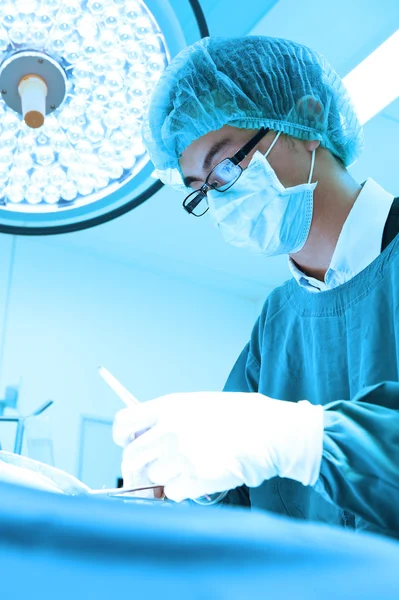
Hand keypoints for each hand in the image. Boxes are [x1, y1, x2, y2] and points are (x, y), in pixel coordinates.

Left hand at [113, 392, 323, 501]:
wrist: (271, 430)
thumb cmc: (239, 416)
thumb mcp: (198, 405)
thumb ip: (167, 420)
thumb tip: (144, 443)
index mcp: (169, 406)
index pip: (123, 423)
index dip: (123, 438)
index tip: (128, 445)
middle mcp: (170, 429)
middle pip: (131, 458)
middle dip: (136, 470)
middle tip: (147, 475)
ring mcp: (181, 455)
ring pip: (152, 479)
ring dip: (164, 479)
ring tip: (188, 469)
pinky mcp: (195, 478)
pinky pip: (173, 493)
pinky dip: (182, 490)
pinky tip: (201, 476)